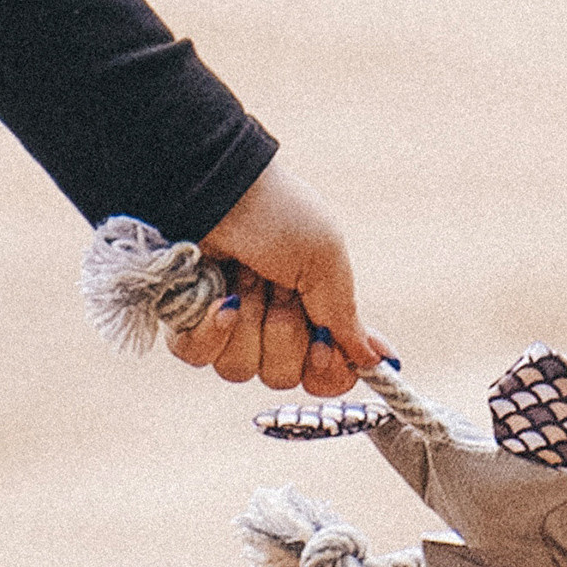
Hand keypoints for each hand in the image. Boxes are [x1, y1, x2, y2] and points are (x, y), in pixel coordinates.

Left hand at [165, 161, 394, 393]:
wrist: (222, 188)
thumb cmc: (280, 215)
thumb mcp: (327, 262)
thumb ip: (347, 319)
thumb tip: (377, 361)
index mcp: (312, 316)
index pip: (325, 377)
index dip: (326, 371)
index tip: (323, 345)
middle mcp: (271, 329)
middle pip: (283, 377)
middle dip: (282, 332)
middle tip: (278, 289)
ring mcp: (228, 329)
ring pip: (240, 370)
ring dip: (248, 323)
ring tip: (245, 279)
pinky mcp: (189, 323)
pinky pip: (200, 357)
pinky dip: (211, 331)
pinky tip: (220, 301)